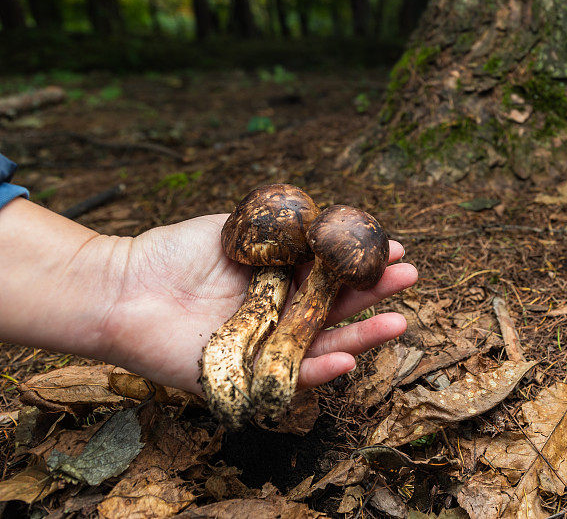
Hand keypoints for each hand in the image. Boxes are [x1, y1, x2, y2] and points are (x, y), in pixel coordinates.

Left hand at [102, 214, 416, 394]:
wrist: (123, 288)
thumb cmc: (172, 253)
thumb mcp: (233, 228)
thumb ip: (276, 230)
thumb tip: (322, 222)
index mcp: (278, 279)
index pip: (331, 273)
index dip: (362, 262)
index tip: (393, 247)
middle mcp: (278, 312)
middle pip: (336, 307)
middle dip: (374, 293)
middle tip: (409, 276)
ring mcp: (266, 344)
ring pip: (323, 344)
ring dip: (363, 336)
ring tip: (399, 321)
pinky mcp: (246, 376)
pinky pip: (290, 377)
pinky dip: (320, 370)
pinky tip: (349, 357)